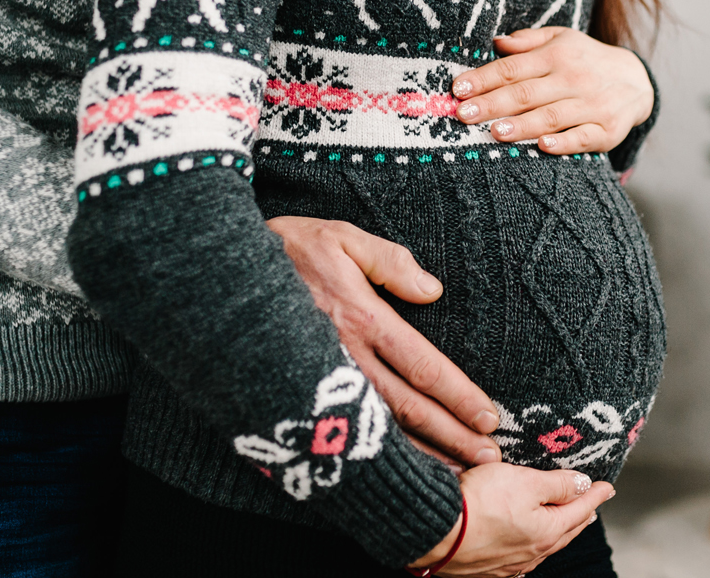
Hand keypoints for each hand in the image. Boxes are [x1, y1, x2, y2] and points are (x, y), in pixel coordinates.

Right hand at [267, 217, 501, 465]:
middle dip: (452, 436)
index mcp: (361, 318)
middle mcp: (345, 357)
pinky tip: (403, 466)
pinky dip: (380, 450)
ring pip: (381, 426)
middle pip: (409, 407)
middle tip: (490, 458)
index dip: (458, 395)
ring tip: (460, 471)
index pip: (422, 365)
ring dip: (423, 451)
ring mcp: (322, 380)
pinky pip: (349, 426)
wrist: (219, 276)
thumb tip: (432, 289)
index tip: (489, 416)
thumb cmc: (285, 250)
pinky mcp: (303, 392)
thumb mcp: (340, 237)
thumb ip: (389, 260)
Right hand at [408, 464, 614, 576]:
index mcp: (547, 532)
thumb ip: (557, 484)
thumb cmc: (478, 503)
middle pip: (565, 531)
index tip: (608, 487)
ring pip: (544, 546)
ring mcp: (508, 564)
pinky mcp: (486, 568)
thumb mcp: (525, 482)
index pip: (579, 509)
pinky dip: (533, 547)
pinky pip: (520, 559)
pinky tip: (528, 548)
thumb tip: (584, 485)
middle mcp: (531, 553)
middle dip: (581, 515)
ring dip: (558, 532)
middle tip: (592, 504)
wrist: (435, 531)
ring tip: (566, 522)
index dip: (595, 495)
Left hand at [451, 27, 653, 155]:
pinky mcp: (607, 130)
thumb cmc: (586, 60)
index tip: (458, 89)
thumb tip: (497, 42)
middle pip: (527, 93)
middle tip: (463, 115)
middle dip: (492, 104)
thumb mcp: (562, 39)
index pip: (513, 68)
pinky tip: (544, 146)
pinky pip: (584, 138)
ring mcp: (591, 105)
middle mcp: (573, 79)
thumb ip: (528, 41)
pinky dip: (565, 143)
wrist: (637, 80)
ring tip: (495, 132)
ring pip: (551, 116)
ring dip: (523, 125)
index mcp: (557, 55)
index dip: (485, 78)